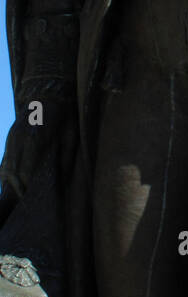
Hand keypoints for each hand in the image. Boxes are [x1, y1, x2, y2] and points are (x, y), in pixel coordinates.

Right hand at [0, 82, 72, 204]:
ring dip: (11, 183)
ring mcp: (12, 137)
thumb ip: (65, 159)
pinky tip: (16, 183)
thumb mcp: (71, 136)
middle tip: (27, 205)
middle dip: (18, 190)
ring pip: (5, 167)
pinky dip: (9, 173)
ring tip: (21, 198)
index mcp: (35, 140)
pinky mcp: (10, 137)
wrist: (50, 91)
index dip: (27, 189)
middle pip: (11, 173)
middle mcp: (18, 139)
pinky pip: (6, 160)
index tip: (34, 201)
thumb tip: (63, 182)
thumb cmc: (65, 115)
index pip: (25, 172)